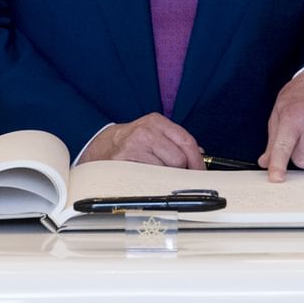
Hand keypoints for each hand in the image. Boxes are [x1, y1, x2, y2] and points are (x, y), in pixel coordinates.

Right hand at [79, 115, 203, 168]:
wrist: (103, 146)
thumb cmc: (134, 142)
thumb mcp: (154, 133)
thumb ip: (177, 141)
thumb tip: (201, 156)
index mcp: (156, 122)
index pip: (186, 141)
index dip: (197, 160)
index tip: (200, 172)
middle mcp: (145, 131)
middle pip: (178, 158)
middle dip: (181, 171)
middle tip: (176, 175)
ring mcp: (133, 146)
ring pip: (165, 170)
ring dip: (165, 177)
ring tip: (156, 174)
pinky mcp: (123, 161)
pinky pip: (149, 178)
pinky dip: (152, 181)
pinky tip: (146, 176)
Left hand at [259, 67, 303, 179]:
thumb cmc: (299, 97)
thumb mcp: (279, 113)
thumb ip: (273, 141)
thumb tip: (266, 163)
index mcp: (293, 116)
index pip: (283, 147)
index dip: (278, 164)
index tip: (276, 178)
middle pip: (303, 161)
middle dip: (298, 156)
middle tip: (299, 140)